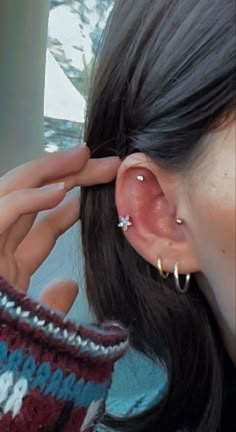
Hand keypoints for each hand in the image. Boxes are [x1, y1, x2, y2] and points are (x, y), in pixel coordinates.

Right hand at [0, 145, 119, 314]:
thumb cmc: (8, 349)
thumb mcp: (36, 324)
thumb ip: (51, 303)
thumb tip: (69, 284)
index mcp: (10, 266)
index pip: (42, 227)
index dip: (71, 207)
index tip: (100, 192)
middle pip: (34, 200)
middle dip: (67, 177)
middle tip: (103, 161)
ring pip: (16, 191)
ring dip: (50, 170)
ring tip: (84, 154)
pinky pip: (3, 210)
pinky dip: (29, 198)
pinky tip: (60, 188)